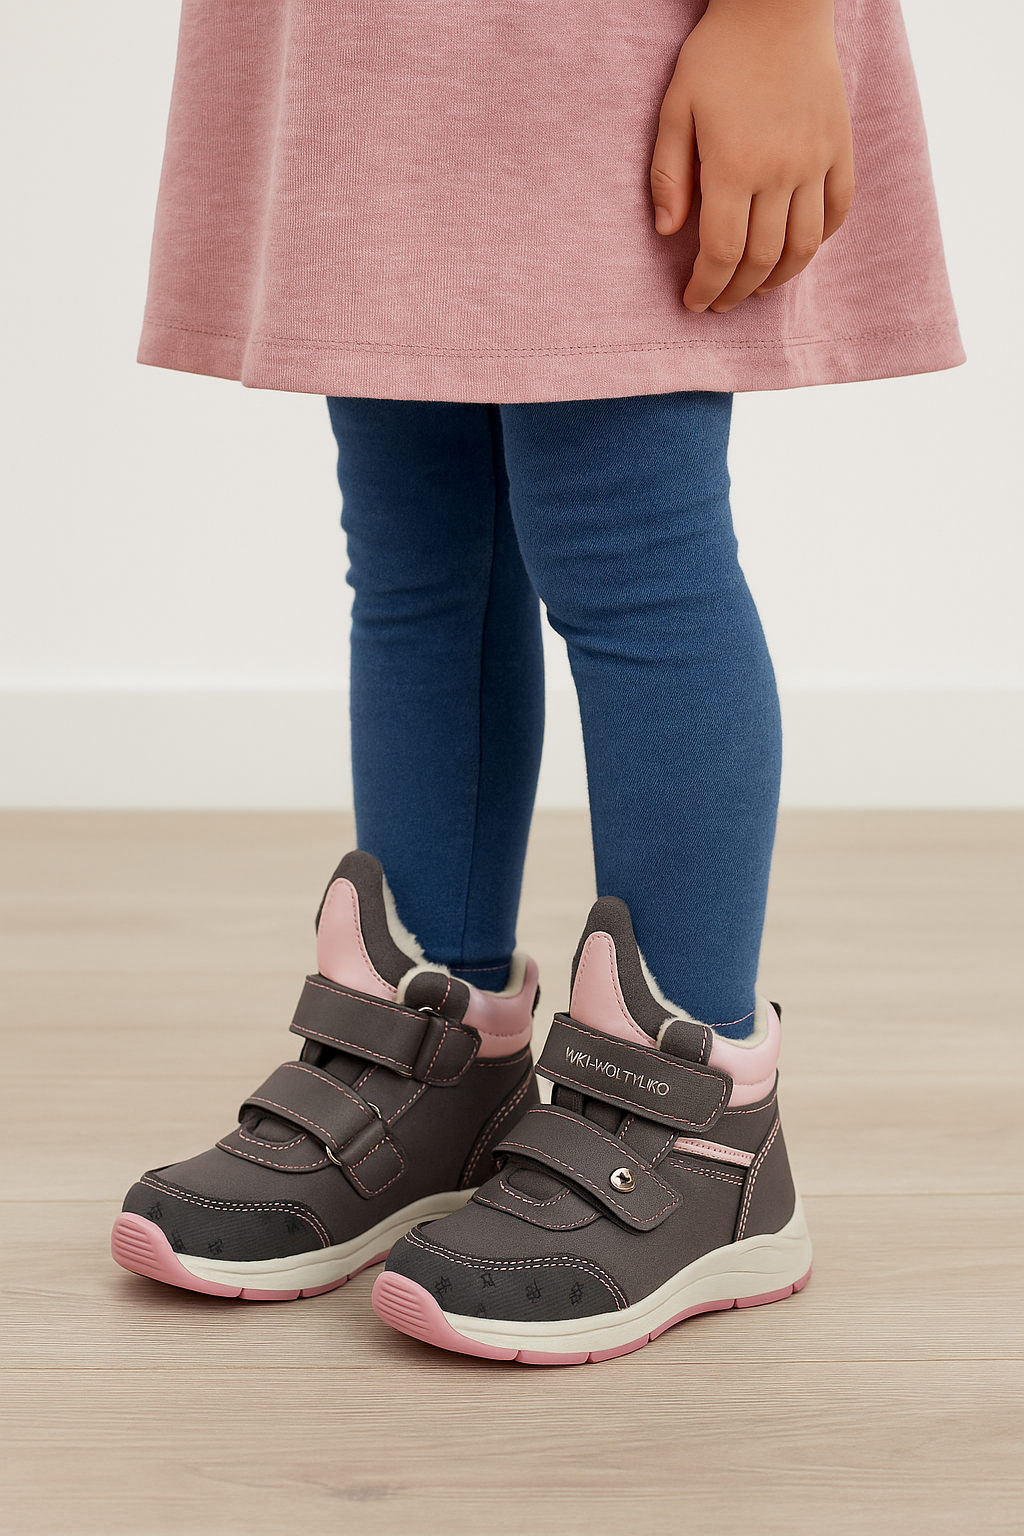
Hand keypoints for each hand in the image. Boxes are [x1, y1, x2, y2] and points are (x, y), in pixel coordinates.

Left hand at [650, 0, 854, 312]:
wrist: (778, 5)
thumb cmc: (718, 55)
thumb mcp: (676, 108)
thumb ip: (668, 174)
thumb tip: (667, 232)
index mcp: (733, 167)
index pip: (722, 253)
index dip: (706, 287)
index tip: (693, 302)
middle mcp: (779, 171)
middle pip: (762, 260)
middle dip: (736, 291)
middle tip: (719, 301)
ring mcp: (815, 161)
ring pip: (803, 247)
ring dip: (777, 279)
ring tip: (755, 287)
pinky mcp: (839, 148)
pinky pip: (837, 211)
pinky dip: (818, 241)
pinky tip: (795, 249)